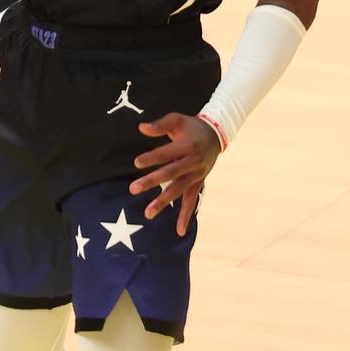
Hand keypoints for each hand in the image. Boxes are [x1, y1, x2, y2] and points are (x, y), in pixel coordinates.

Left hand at [130, 113, 220, 237]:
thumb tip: (141, 128)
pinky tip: (179, 231)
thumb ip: (160, 125)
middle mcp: (193, 162)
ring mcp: (196, 175)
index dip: (152, 157)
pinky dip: (186, 216)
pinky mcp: (198, 183)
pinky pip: (192, 201)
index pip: (167, 153)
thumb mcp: (177, 119)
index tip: (136, 162)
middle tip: (133, 189)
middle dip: (152, 182)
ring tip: (148, 213)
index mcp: (187, 145)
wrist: (216, 136)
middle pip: (170, 173)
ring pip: (178, 190)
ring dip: (163, 202)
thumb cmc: (191, 127)